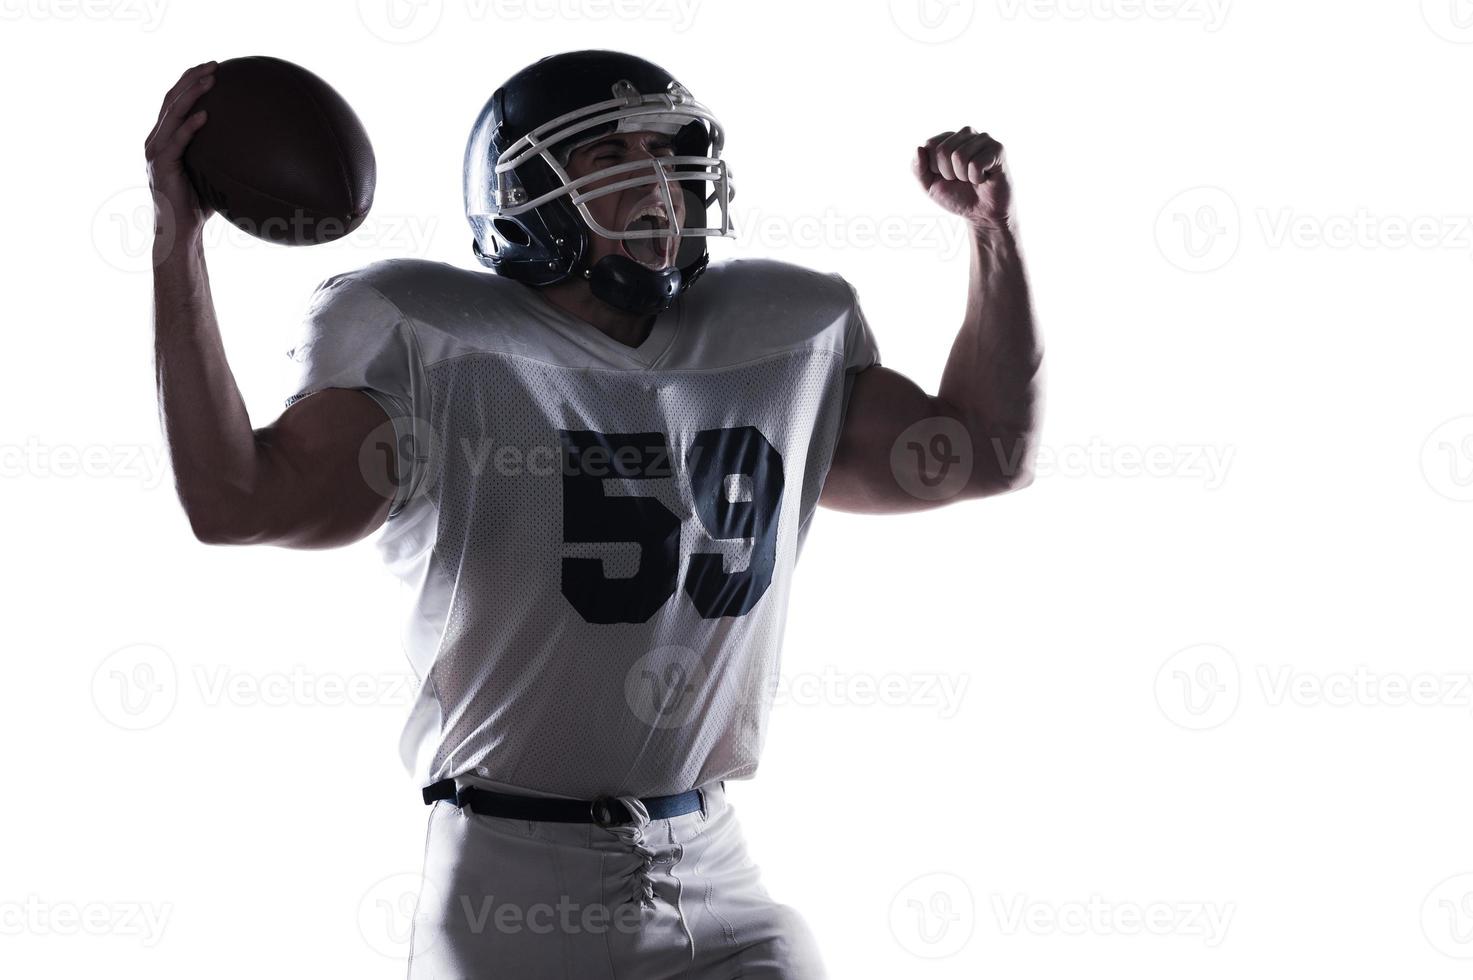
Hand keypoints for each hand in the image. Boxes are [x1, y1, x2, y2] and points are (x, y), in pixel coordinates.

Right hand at [145, 61, 215, 260]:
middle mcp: (156, 140)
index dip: (190, 82)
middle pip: (171, 100)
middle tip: (214, 64)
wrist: (180, 231)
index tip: (212, 68)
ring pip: (171, 114)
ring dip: (190, 94)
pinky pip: (176, 142)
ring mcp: (155, 152)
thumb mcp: (215, 174)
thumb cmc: (200, 205)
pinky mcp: (160, 166)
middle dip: (191, 78)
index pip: (176, 102)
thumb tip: (261, 149)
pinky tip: (205, 116)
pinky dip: (189, 127)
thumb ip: (226, 157)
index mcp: (166, 139)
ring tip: (209, 79)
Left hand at [913, 127, 1011, 234]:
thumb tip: (919, 148)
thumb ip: (917, 168)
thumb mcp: (929, 185)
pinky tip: (984, 178)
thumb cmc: (957, 197)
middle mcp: (967, 133)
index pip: (929, 145)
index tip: (946, 176)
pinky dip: (976, 178)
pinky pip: (976, 164)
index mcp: (949, 138)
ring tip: (972, 179)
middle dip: (948, 173)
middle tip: (961, 179)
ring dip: (963, 176)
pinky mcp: (998, 149)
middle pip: (943, 150)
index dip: (933, 168)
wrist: (982, 215)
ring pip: (959, 156)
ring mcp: (983, 139)